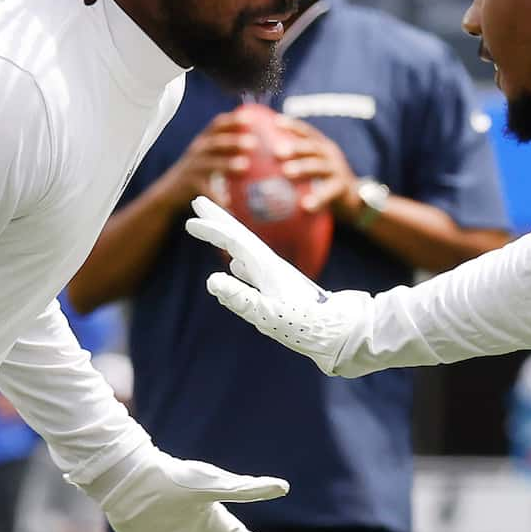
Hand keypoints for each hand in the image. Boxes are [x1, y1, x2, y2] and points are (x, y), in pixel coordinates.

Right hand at [164, 113, 255, 209]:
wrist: (169, 193)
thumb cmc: (196, 174)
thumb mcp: (208, 156)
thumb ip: (227, 150)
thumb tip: (259, 146)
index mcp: (204, 141)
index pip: (217, 125)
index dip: (233, 119)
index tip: (251, 117)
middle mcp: (197, 151)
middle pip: (215, 141)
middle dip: (233, 140)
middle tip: (253, 142)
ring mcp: (192, 168)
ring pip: (210, 164)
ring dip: (227, 164)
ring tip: (244, 166)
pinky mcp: (190, 185)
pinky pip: (207, 191)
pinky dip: (220, 197)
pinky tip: (232, 202)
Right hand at [187, 196, 373, 375]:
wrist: (341, 331)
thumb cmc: (307, 326)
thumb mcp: (270, 315)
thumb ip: (242, 298)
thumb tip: (212, 280)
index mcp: (268, 269)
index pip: (235, 242)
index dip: (212, 230)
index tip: (189, 221)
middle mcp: (271, 267)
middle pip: (240, 236)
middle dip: (218, 218)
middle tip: (198, 201)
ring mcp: (276, 277)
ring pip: (246, 249)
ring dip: (227, 236)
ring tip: (214, 229)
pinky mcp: (280, 288)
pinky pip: (253, 267)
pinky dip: (239, 259)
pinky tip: (236, 265)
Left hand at [277, 117, 358, 214]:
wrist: (351, 200)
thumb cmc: (323, 182)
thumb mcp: (312, 168)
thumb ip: (294, 163)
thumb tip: (262, 164)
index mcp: (321, 146)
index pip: (307, 132)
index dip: (293, 125)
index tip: (276, 121)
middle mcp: (331, 155)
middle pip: (313, 147)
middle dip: (296, 147)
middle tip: (277, 151)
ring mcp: (338, 170)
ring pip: (320, 167)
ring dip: (303, 168)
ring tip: (287, 172)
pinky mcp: (343, 188)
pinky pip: (330, 192)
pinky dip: (318, 199)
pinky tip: (305, 206)